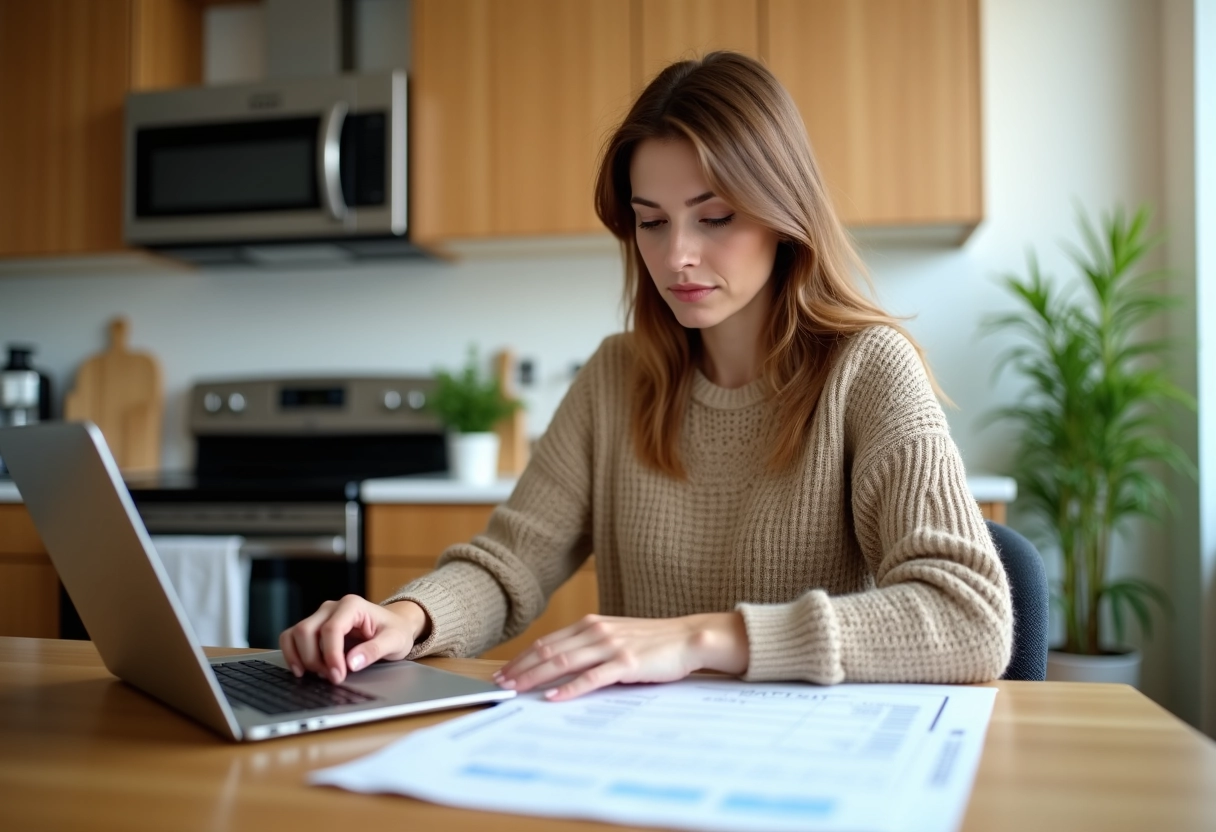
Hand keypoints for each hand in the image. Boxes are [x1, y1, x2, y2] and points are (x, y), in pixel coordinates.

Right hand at [279, 596, 428, 683]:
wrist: (394, 625)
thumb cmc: (395, 631)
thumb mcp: (394, 641)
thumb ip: (374, 650)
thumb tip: (351, 663)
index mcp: (352, 605)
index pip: (331, 629)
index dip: (331, 655)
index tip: (338, 676)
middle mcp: (332, 608)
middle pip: (306, 631)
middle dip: (315, 660)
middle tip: (332, 678)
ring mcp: (320, 616)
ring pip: (295, 634)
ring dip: (302, 658)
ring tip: (320, 675)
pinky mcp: (313, 628)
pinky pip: (291, 638)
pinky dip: (292, 655)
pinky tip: (303, 670)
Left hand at [493, 612, 748, 701]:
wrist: (688, 638)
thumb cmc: (653, 642)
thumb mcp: (617, 639)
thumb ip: (592, 647)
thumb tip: (563, 666)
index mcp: (592, 624)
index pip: (548, 642)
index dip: (523, 657)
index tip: (505, 671)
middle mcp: (597, 631)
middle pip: (549, 651)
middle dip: (521, 668)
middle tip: (500, 684)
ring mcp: (611, 646)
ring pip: (563, 662)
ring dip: (536, 677)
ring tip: (517, 689)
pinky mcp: (626, 662)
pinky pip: (591, 677)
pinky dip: (569, 688)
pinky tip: (554, 697)